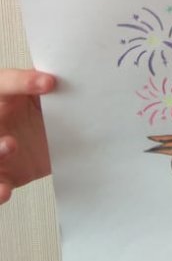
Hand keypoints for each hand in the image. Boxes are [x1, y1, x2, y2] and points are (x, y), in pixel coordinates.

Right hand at [0, 69, 54, 204]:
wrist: (52, 139)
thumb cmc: (48, 113)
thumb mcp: (50, 97)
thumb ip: (51, 86)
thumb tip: (76, 69)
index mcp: (6, 95)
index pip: (5, 83)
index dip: (22, 82)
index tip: (50, 83)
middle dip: (0, 135)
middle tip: (14, 138)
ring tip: (11, 146)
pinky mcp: (4, 174)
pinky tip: (5, 191)